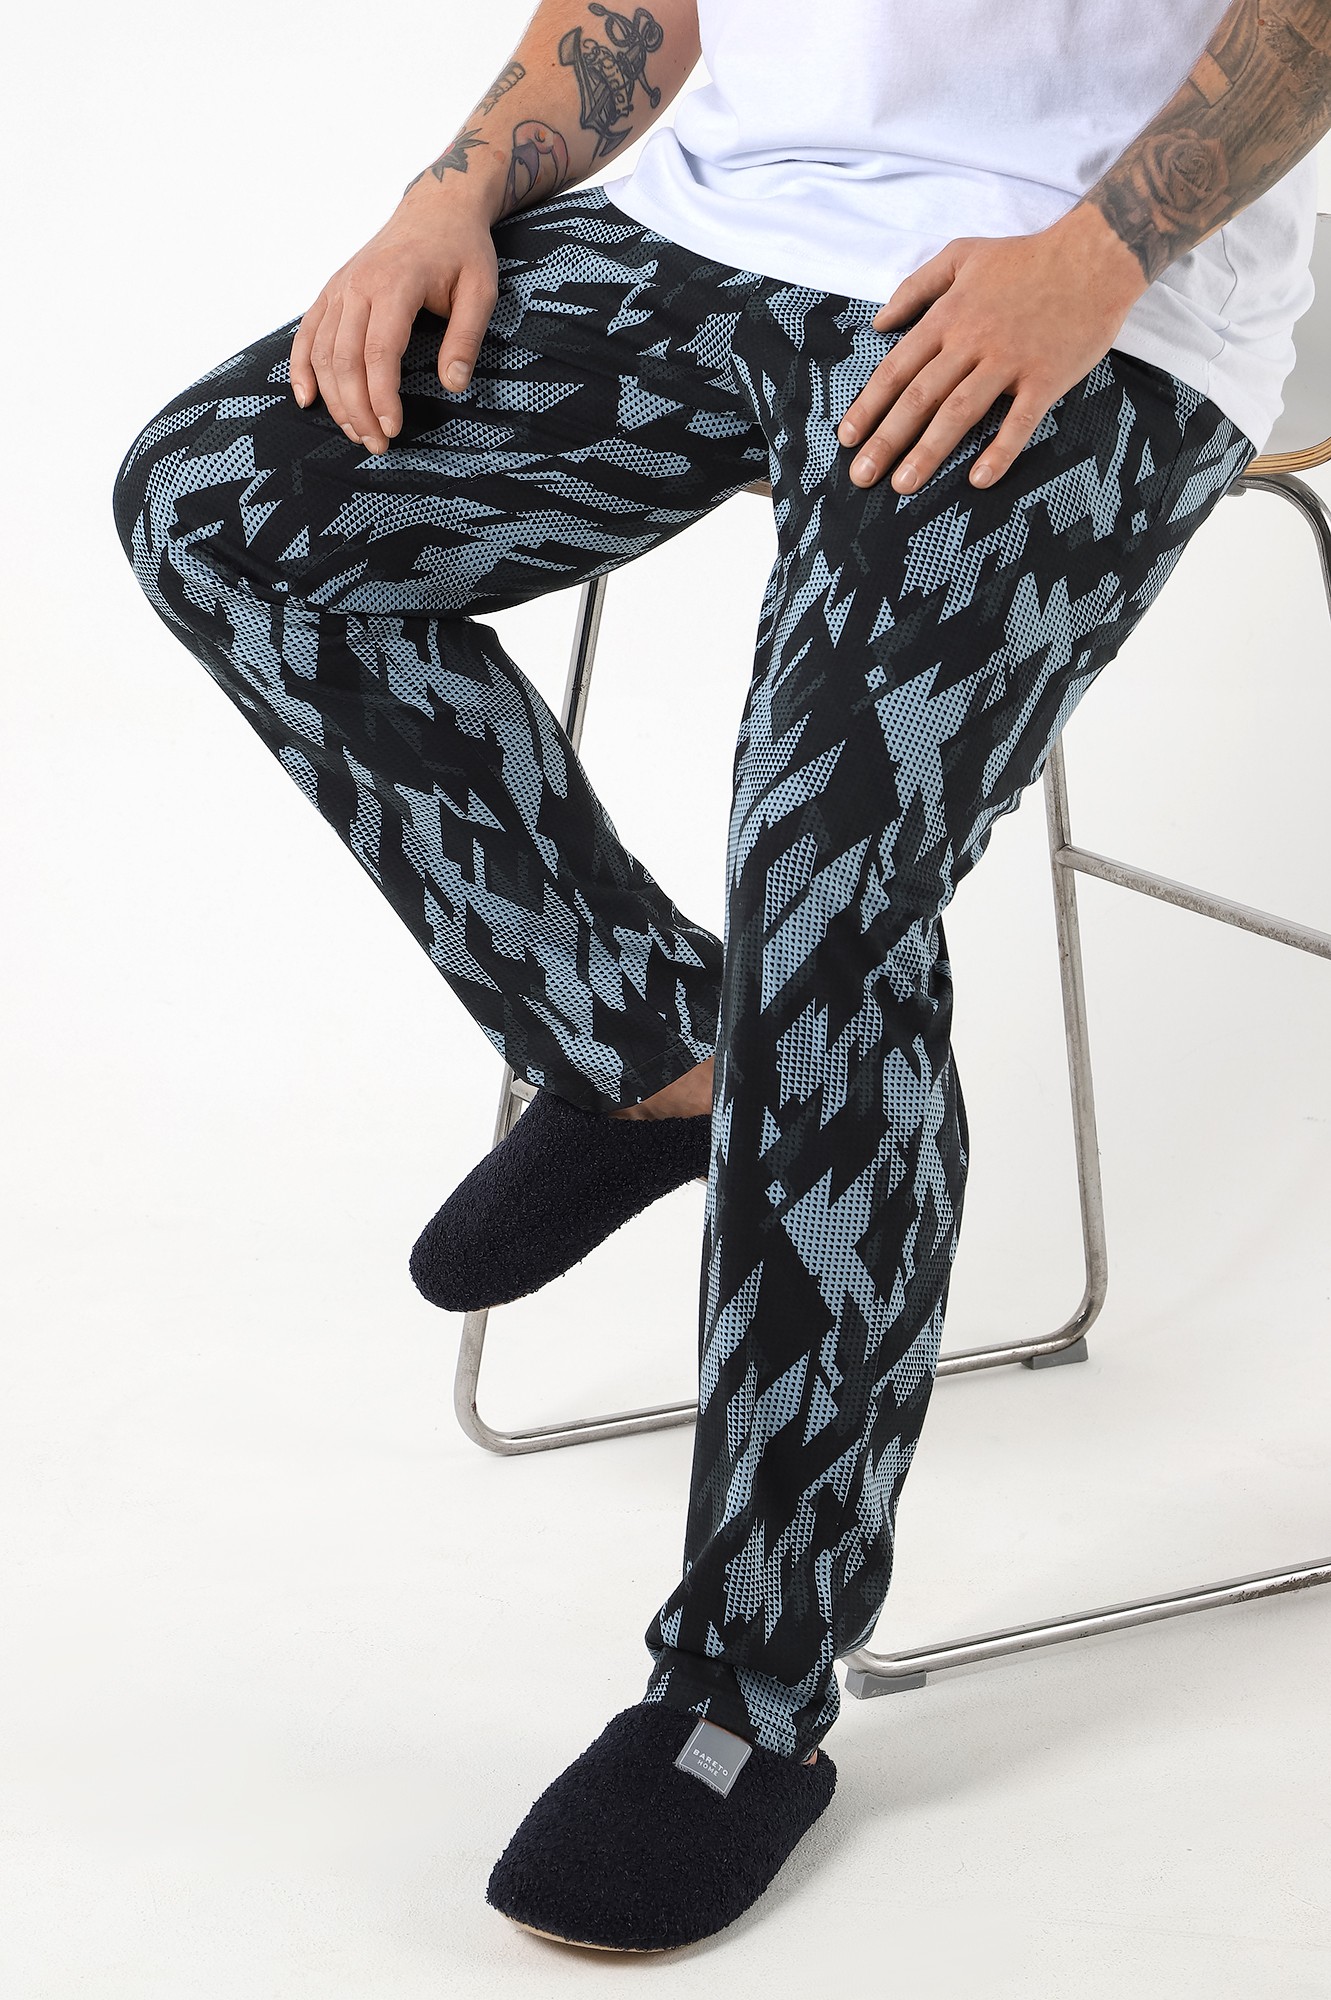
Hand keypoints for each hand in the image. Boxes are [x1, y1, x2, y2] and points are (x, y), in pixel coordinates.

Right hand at [288, 182, 502, 453]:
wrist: (437, 208)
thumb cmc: (463, 251)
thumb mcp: (481, 291)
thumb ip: (466, 338)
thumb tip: (453, 386)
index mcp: (395, 284)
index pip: (379, 352)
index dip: (381, 396)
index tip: (393, 429)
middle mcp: (358, 285)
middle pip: (344, 359)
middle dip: (357, 408)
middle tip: (377, 445)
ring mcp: (340, 287)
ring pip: (322, 352)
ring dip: (334, 399)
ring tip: (356, 432)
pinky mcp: (332, 291)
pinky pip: (307, 333)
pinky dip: (301, 368)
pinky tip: (306, 399)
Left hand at [836, 205, 1147, 495]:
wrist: (1095, 255)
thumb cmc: (1026, 257)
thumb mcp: (961, 255)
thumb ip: (916, 287)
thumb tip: (879, 321)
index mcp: (949, 316)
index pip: (897, 369)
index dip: (869, 406)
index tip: (847, 438)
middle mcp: (972, 342)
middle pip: (920, 398)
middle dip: (886, 440)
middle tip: (862, 476)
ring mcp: (1010, 361)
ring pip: (959, 413)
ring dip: (928, 452)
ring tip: (903, 485)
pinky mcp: (1046, 377)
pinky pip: (1019, 421)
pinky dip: (1000, 450)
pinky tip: (979, 480)